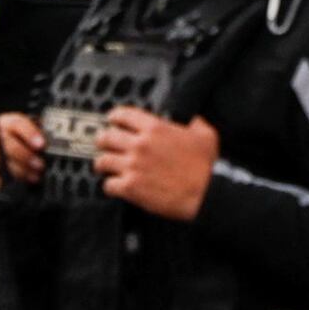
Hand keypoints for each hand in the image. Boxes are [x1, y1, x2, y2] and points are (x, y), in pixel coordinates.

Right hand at [0, 112, 44, 194]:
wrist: (3, 177)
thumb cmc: (21, 159)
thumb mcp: (33, 148)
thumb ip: (39, 144)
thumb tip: (52, 147)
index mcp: (3, 124)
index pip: (14, 121)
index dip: (28, 132)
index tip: (41, 145)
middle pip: (0, 138)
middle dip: (22, 154)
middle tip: (39, 165)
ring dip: (14, 169)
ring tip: (30, 177)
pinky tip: (6, 184)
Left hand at [93, 108, 219, 221]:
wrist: (205, 194)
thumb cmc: (206, 167)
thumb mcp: (205, 135)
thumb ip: (194, 122)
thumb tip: (190, 119)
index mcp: (155, 128)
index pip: (123, 115)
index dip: (115, 117)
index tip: (113, 121)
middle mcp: (140, 145)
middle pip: (106, 137)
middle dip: (103, 141)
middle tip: (104, 145)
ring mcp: (132, 166)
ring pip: (102, 161)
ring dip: (102, 164)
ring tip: (104, 167)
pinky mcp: (130, 187)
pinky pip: (108, 185)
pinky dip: (110, 186)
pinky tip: (115, 186)